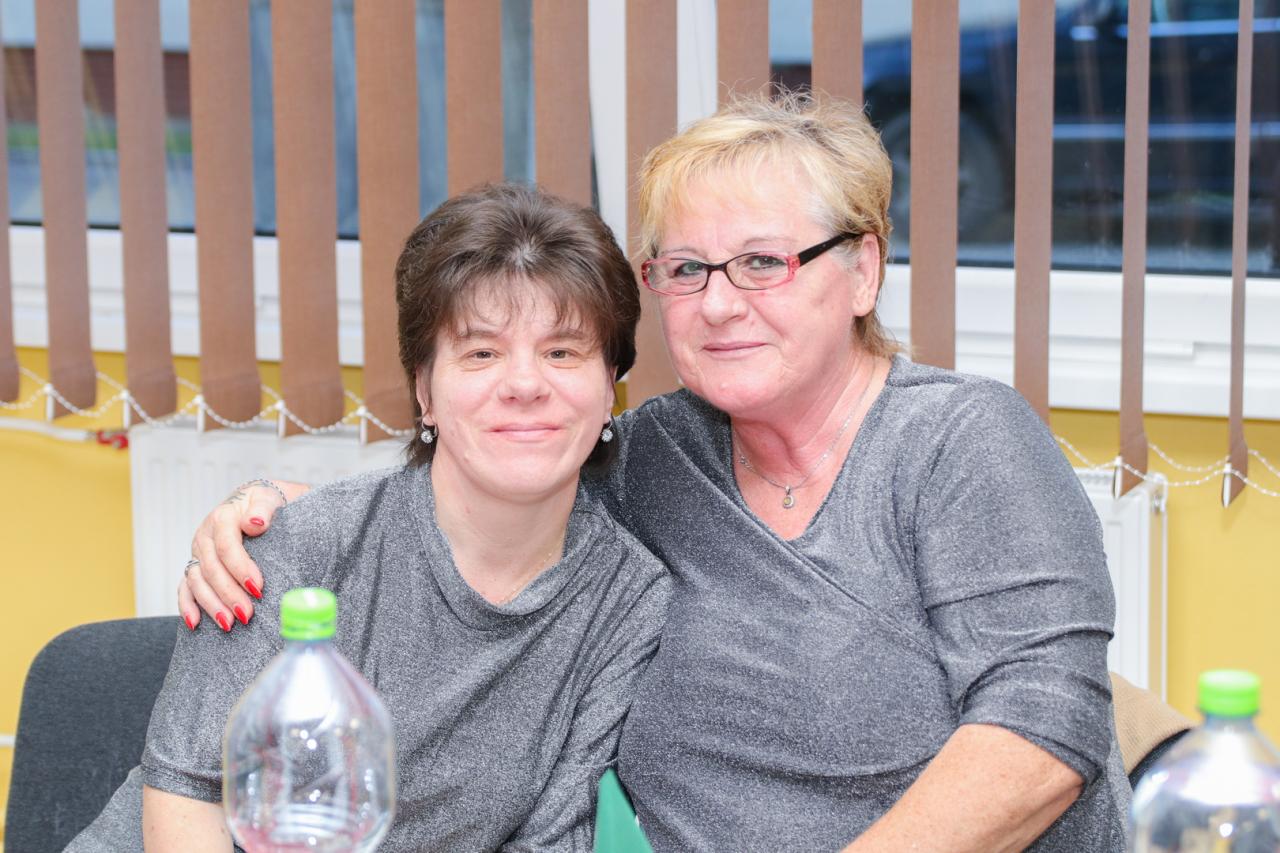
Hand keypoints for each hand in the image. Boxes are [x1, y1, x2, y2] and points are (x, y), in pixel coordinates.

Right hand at [180, 479, 308, 629]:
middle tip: (247, 614)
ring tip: (229, 624)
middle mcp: (205, 535)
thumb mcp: (269, 498)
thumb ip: (263, 508)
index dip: (240, 568)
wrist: (257, 503)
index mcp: (223, 517)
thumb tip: (255, 522)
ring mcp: (198, 552)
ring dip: (211, 604)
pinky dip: (187, 606)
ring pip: (197, 581)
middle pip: (211, 568)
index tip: (258, 588)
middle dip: (228, 593)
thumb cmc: (267, 503)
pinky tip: (195, 623)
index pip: (226, 545)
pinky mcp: (196, 565)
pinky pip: (185, 587)